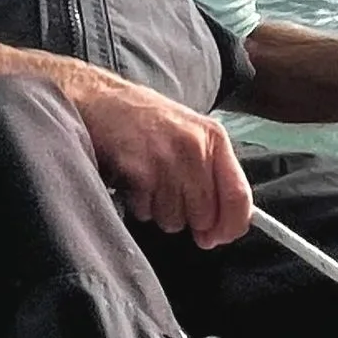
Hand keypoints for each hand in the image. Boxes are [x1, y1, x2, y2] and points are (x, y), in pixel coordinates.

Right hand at [71, 74, 254, 248]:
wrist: (98, 99)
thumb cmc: (145, 120)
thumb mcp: (190, 134)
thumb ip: (212, 174)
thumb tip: (221, 227)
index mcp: (214, 137)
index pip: (239, 195)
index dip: (231, 226)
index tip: (218, 238)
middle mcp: (194, 147)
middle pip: (205, 215)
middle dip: (188, 219)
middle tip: (169, 196)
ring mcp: (165, 159)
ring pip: (174, 220)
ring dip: (159, 211)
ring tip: (148, 181)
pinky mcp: (138, 170)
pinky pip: (146, 212)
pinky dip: (138, 204)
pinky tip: (132, 180)